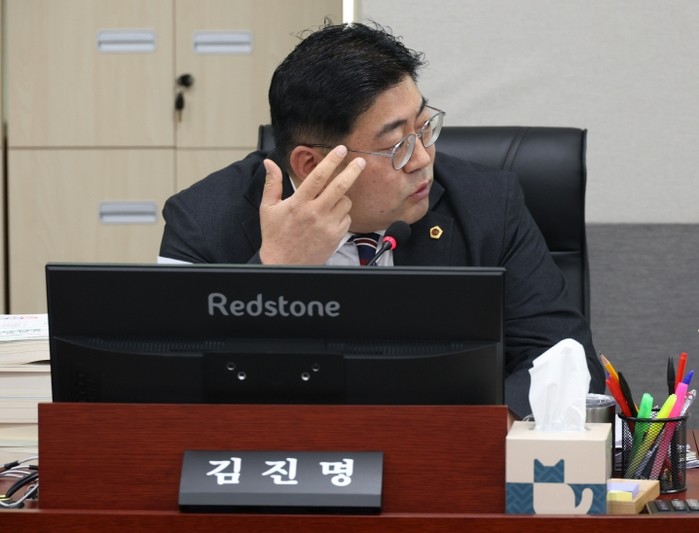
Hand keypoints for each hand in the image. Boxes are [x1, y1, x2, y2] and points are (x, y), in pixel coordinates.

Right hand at [259, 146, 364, 263]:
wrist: (283, 264)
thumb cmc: (275, 236)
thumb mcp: (268, 208)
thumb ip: (272, 184)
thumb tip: (269, 162)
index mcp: (298, 203)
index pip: (318, 176)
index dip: (332, 161)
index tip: (341, 150)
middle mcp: (315, 213)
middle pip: (340, 186)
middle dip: (353, 171)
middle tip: (361, 161)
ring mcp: (327, 225)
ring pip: (345, 202)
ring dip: (342, 198)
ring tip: (330, 202)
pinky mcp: (335, 237)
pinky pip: (347, 219)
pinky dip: (342, 215)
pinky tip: (330, 219)